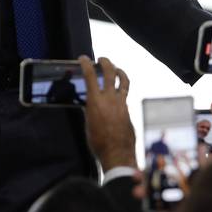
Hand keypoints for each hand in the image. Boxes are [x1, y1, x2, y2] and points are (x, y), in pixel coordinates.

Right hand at [79, 56, 135, 171]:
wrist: (117, 152)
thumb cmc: (98, 143)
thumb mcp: (88, 124)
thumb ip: (90, 111)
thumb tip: (90, 106)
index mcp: (95, 101)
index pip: (90, 76)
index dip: (86, 64)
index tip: (83, 58)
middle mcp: (109, 98)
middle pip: (110, 72)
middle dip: (105, 62)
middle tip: (101, 59)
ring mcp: (121, 103)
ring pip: (123, 80)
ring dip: (119, 71)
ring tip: (116, 68)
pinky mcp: (127, 109)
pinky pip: (125, 94)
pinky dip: (122, 89)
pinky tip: (119, 92)